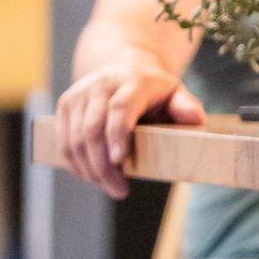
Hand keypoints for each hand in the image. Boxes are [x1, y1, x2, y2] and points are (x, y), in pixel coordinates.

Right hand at [54, 54, 203, 198]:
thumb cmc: (156, 92)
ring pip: (74, 138)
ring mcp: (80, 93)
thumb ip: (186, 107)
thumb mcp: (177, 95)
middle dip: (103, 165)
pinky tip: (93, 177)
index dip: (117, 134)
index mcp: (133, 82)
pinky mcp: (65, 104)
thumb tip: (194, 119)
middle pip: (93, 128)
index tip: (120, 161)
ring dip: (89, 169)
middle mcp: (102, 84)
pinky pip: (63, 141)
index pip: (121, 108)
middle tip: (120, 190)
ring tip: (110, 187)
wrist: (125, 68)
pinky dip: (76, 164)